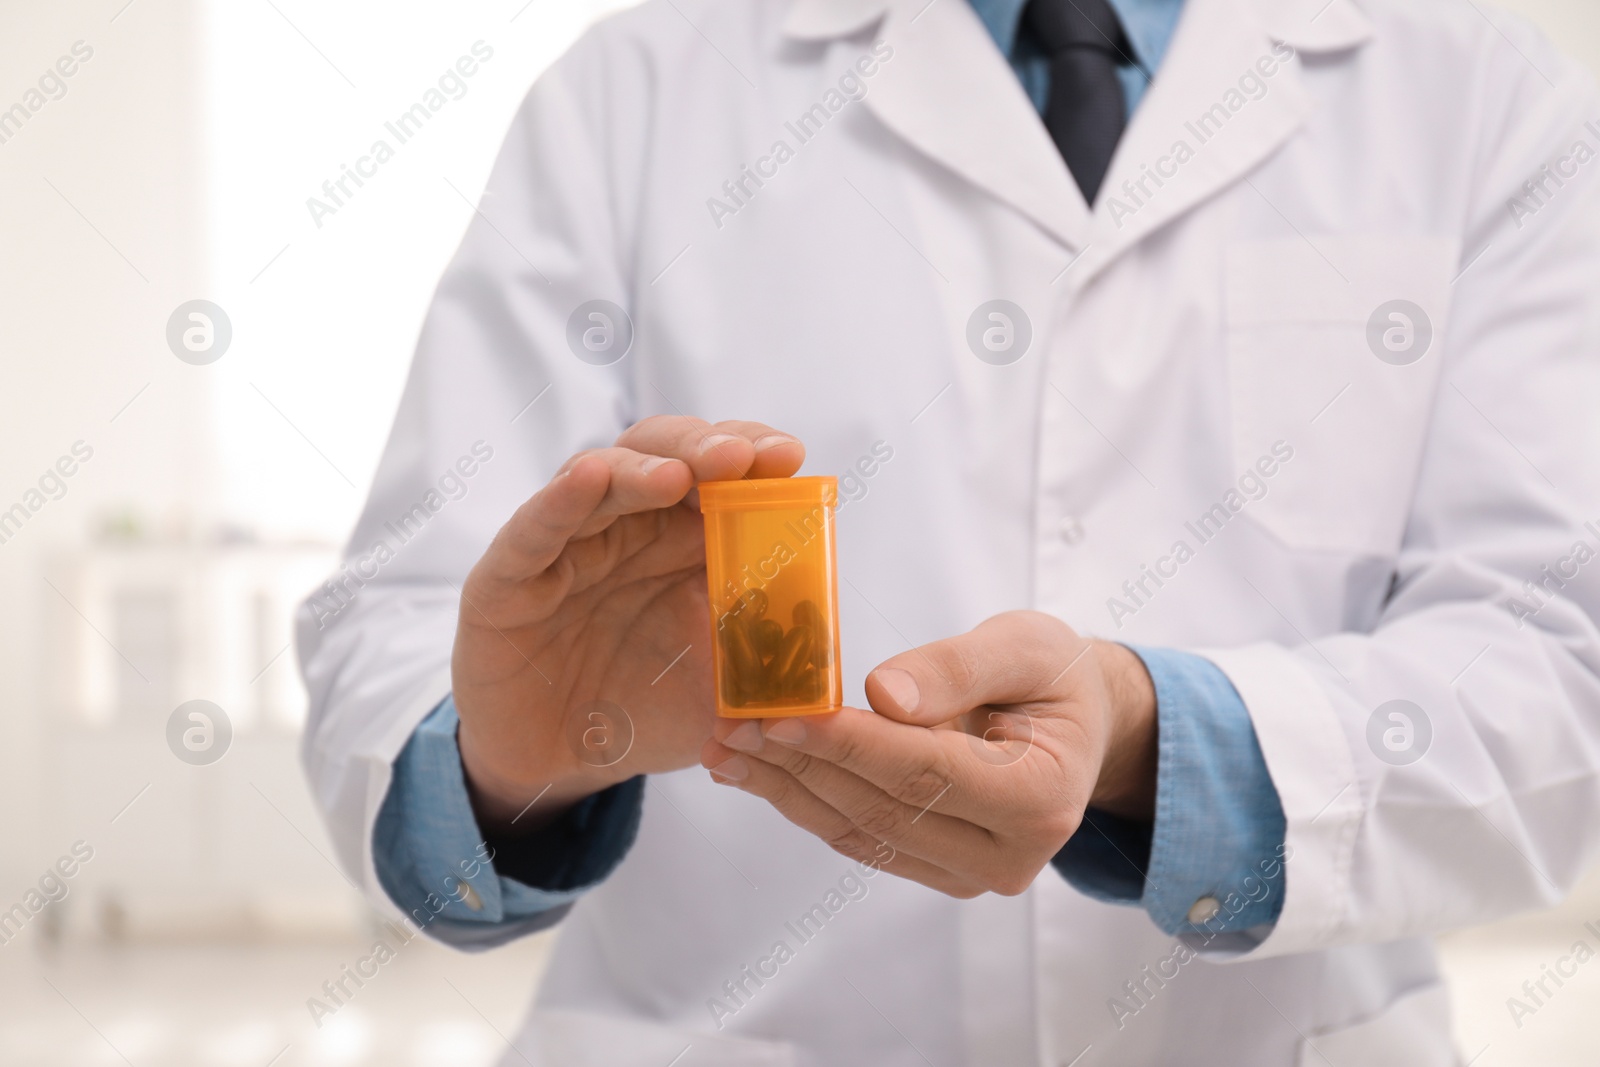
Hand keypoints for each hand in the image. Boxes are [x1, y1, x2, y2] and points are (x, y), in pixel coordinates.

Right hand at [452, 416, 804, 833]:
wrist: (561, 766)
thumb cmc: (643, 711)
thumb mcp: (717, 689)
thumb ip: (761, 663)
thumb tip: (821, 656)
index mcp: (682, 543)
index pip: (719, 477)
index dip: (752, 459)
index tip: (788, 457)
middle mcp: (626, 529)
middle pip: (664, 458)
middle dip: (706, 450)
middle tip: (741, 458)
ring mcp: (565, 547)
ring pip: (598, 480)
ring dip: (641, 468)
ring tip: (678, 474)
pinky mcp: (507, 579)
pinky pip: (533, 532)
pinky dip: (559, 502)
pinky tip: (587, 478)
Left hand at [698, 612, 1156, 896]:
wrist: (1073, 721)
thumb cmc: (1053, 675)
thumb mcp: (1026, 646)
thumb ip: (959, 667)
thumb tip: (884, 694)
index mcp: (1041, 799)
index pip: (926, 772)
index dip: (850, 744)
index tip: (781, 715)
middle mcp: (1009, 856)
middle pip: (884, 808)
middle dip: (799, 764)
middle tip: (729, 723)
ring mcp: (970, 874)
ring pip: (859, 830)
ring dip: (784, 788)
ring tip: (724, 745)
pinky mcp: (935, 871)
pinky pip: (859, 837)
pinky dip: (802, 800)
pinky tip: (754, 769)